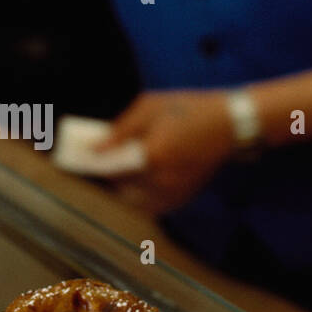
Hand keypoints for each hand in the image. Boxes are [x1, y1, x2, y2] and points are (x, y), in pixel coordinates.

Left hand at [98, 89, 236, 214]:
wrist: (231, 124)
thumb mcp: (151, 107)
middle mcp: (162, 180)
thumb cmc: (190, 109)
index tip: (80, 159)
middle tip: (103, 161)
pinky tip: (140, 178)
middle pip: (120, 187)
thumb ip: (122, 129)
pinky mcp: (182, 198)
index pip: (111, 169)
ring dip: (124, 186)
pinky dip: (141, 195)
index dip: (93, 165)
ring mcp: (174, 192)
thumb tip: (96, 147)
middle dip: (109, 175)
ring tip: (122, 167)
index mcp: (153, 155)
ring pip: (134, 200)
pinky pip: (152, 205)